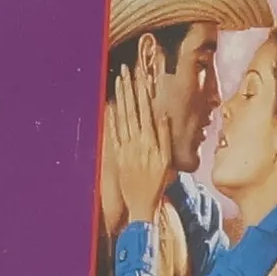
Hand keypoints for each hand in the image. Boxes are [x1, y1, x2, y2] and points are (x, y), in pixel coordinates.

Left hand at [109, 64, 173, 229]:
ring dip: (120, 99)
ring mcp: (125, 149)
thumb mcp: (167, 161)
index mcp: (150, 142)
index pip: (146, 110)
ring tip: (118, 82)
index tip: (140, 76)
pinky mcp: (117, 156)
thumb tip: (163, 116)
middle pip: (132, 110)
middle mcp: (136, 142)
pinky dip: (111, 119)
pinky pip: (113, 134)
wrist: (141, 204)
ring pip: (121, 118)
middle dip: (128, 89)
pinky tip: (109, 106)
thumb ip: (165, 137)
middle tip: (125, 71)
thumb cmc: (157, 184)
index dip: (142, 92)